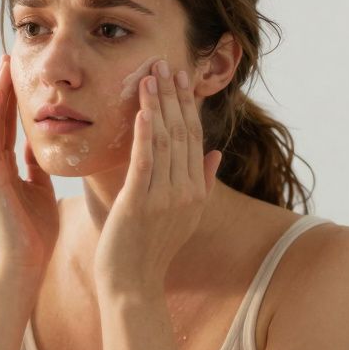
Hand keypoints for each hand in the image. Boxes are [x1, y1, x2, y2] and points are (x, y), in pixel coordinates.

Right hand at [0, 55, 57, 284]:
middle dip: (3, 88)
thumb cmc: (35, 234)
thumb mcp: (40, 190)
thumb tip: (38, 145)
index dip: (13, 100)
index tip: (21, 74)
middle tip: (8, 58)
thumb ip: (35, 167)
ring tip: (3, 68)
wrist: (25, 265)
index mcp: (3, 168)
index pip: (8, 126)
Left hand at [94, 59, 221, 295]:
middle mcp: (185, 192)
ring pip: (164, 142)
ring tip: (150, 76)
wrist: (132, 285)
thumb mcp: (183, 216)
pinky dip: (145, 136)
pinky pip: (145, 164)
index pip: (193, 138)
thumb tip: (216, 152)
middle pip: (182, 134)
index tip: (179, 78)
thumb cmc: (149, 251)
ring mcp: (164, 198)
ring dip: (157, 106)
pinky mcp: (140, 205)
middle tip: (165, 63)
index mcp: (195, 191)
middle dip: (173, 97)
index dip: (186, 105)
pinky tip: (142, 111)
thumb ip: (201, 182)